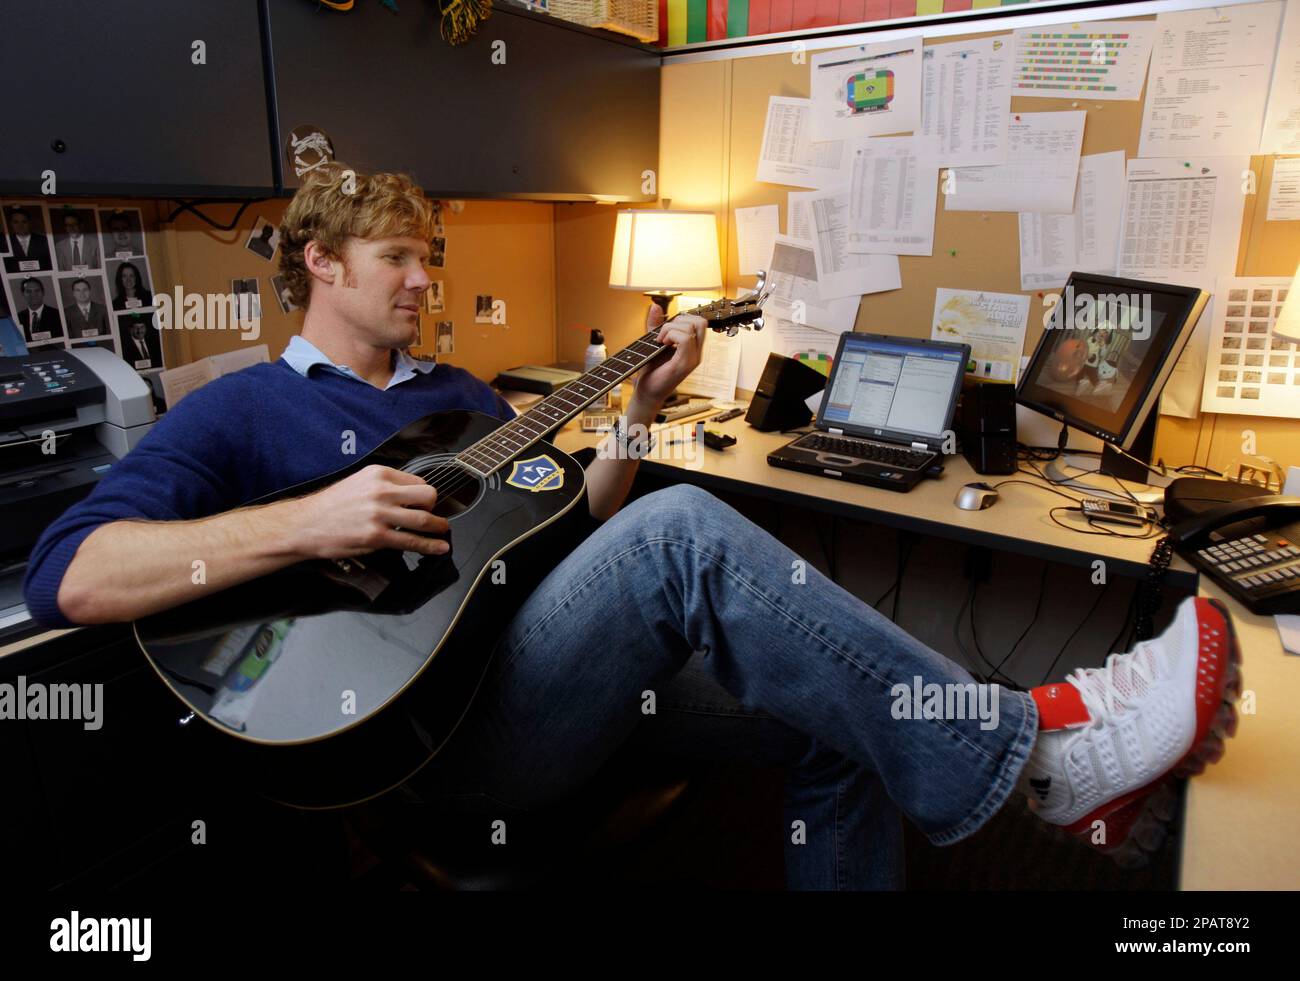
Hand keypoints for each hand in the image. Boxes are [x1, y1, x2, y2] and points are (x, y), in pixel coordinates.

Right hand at [289, 464, 449, 558]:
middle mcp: (381, 491)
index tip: (424, 503)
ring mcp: (379, 514)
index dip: (423, 494)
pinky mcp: (376, 537)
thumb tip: (407, 495)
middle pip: (427, 495)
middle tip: (434, 515)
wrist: (305, 525)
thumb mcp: (358, 483)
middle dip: (434, 507)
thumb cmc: (330, 506)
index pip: (417, 481)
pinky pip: (411, 541)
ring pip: (424, 519)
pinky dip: (431, 545)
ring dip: (438, 526)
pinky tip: (440, 547)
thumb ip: (383, 486)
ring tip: (442, 530)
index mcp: (378, 474)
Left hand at [631, 303, 706, 409]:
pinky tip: (662, 344)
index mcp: (693, 347)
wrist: (646, 392)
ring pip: (692, 327)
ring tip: (662, 341)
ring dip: (671, 329)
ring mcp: (693, 359)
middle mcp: (697, 352)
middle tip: (665, 334)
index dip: (683, 318)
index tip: (667, 329)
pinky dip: (670, 335)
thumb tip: (655, 306)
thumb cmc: (651, 371)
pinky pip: (686, 339)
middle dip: (679, 321)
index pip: (700, 322)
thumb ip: (655, 324)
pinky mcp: (685, 364)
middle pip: (700, 321)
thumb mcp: (653, 342)